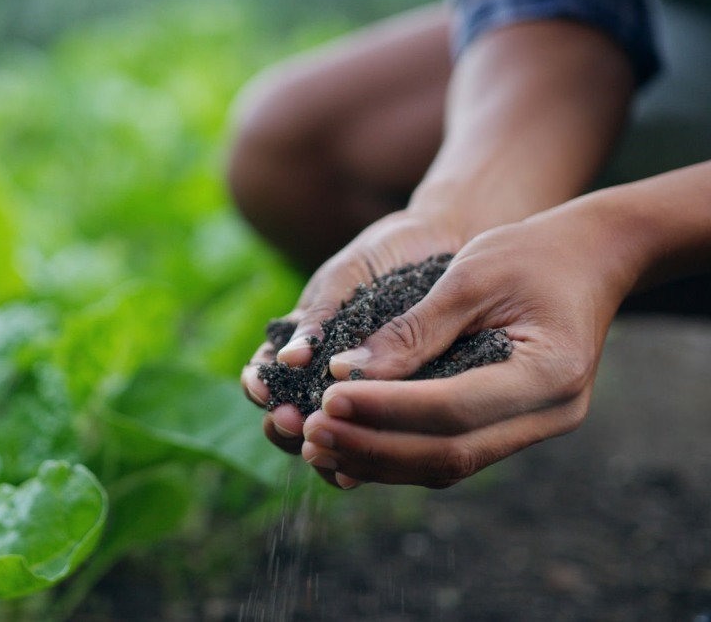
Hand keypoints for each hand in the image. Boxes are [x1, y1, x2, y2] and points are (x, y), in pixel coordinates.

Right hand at [241, 206, 465, 457]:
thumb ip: (322, 315)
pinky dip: (366, 451)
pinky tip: (361, 468)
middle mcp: (329, 370)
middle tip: (289, 422)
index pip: (268, 372)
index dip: (259, 384)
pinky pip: (379, 432)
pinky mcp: (404, 401)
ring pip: (333, 430)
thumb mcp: (350, 275)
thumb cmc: (391, 251)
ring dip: (321, 443)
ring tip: (322, 448)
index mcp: (306, 339)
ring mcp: (365, 388)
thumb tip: (290, 361)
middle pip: (292, 411)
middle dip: (284, 422)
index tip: (262, 387)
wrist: (452, 242)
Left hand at [297, 204, 641, 488]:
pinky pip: (454, 454)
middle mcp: (552, 413)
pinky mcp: (517, 428)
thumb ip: (412, 329)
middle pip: (449, 453)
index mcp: (550, 372)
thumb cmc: (532, 252)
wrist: (592, 258)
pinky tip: (353, 445)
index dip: (385, 409)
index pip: (452, 409)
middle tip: (311, 433)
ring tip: (318, 445)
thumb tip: (343, 373)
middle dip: (373, 446)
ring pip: (449, 464)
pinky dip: (401, 453)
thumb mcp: (470, 274)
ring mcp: (538, 427)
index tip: (328, 398)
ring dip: (379, 459)